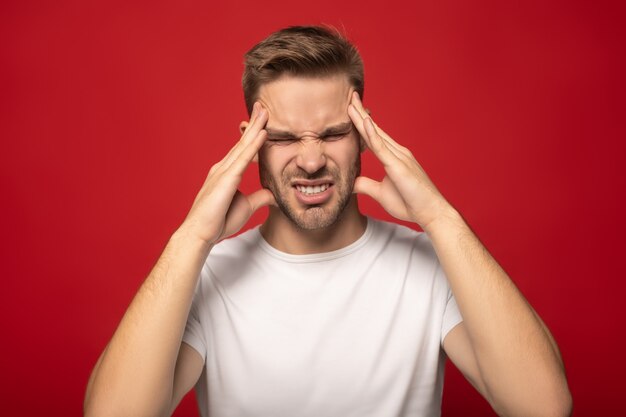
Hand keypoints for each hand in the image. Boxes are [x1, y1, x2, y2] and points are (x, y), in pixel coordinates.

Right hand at [180, 102, 275, 244]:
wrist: (200, 234)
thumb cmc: (218, 222)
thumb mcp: (246, 206)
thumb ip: (259, 198)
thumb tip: (274, 194)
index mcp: (227, 173)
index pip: (243, 150)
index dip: (253, 135)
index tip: (263, 121)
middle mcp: (223, 168)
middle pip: (242, 142)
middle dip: (254, 123)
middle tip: (263, 106)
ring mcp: (223, 172)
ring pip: (243, 145)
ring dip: (255, 127)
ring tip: (265, 111)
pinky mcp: (226, 179)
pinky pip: (243, 158)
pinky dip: (253, 145)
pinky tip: (262, 133)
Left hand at [348, 92, 452, 230]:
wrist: (430, 213)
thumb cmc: (410, 203)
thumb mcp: (381, 193)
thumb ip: (366, 185)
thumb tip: (350, 183)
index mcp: (393, 157)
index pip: (373, 137)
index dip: (361, 123)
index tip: (350, 109)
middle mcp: (397, 152)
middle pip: (374, 129)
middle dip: (360, 113)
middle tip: (349, 96)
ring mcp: (399, 157)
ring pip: (376, 134)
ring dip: (362, 118)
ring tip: (351, 102)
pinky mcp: (399, 166)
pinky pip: (382, 148)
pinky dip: (372, 134)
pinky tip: (364, 122)